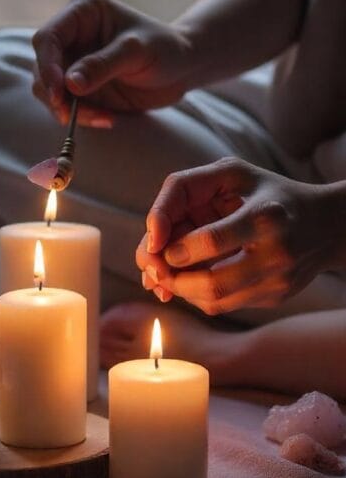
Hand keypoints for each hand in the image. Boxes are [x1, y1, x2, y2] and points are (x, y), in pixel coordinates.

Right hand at [32, 0, 192, 125]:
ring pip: (50, 90)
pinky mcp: (80, 86)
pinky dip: (81, 117)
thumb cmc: (165, 48)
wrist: (183, 68)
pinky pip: (67, 105)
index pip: (48, 37)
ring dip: (68, 109)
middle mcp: (72, 35)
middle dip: (55, 94)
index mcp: (82, 12)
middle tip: (70, 116)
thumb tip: (69, 84)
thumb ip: (102, 65)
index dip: (46, 65)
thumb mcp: (137, 52)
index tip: (58, 92)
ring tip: (102, 117)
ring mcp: (74, 62)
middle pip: (42, 66)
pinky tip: (107, 118)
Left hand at [136, 158, 345, 313]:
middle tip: (154, 267)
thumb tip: (151, 236)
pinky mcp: (275, 298)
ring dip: (180, 290)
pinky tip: (193, 277)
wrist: (325, 224)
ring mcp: (278, 281)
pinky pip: (224, 305)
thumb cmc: (265, 192)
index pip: (212, 240)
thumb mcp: (230, 172)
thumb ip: (183, 188)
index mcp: (266, 215)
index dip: (176, 248)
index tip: (157, 246)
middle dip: (171, 278)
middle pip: (212, 283)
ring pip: (214, 301)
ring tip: (168, 272)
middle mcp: (277, 253)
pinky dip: (198, 294)